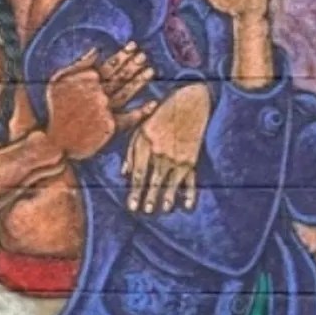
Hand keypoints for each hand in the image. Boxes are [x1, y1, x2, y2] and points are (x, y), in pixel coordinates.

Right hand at [46, 48, 156, 159]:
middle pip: (120, 76)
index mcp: (88, 81)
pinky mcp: (109, 126)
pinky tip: (153, 103)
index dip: (124, 55)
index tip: (134, 46)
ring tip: (151, 71)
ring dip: (139, 81)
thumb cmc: (55, 108)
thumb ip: (79, 64)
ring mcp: (105, 109)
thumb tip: (95, 50)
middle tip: (145, 56)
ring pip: (126, 92)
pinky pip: (129, 118)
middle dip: (134, 65)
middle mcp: (98, 93)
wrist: (54, 140)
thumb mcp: (59, 80)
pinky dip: (141, 111)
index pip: (110, 65)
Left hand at [122, 83, 210, 213]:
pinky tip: (186, 205)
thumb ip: (131, 152)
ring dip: (167, 197)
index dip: (135, 191)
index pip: (139, 173)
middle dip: (149, 197)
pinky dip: (189, 193)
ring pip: (172, 182)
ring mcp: (179, 156)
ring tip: (163, 209)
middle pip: (154, 180)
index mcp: (147, 145)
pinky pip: (191, 179)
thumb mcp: (141, 129)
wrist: (190, 103)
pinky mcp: (192, 159)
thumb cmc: (161, 116)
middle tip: (146, 211)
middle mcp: (162, 152)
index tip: (131, 206)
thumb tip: (123, 175)